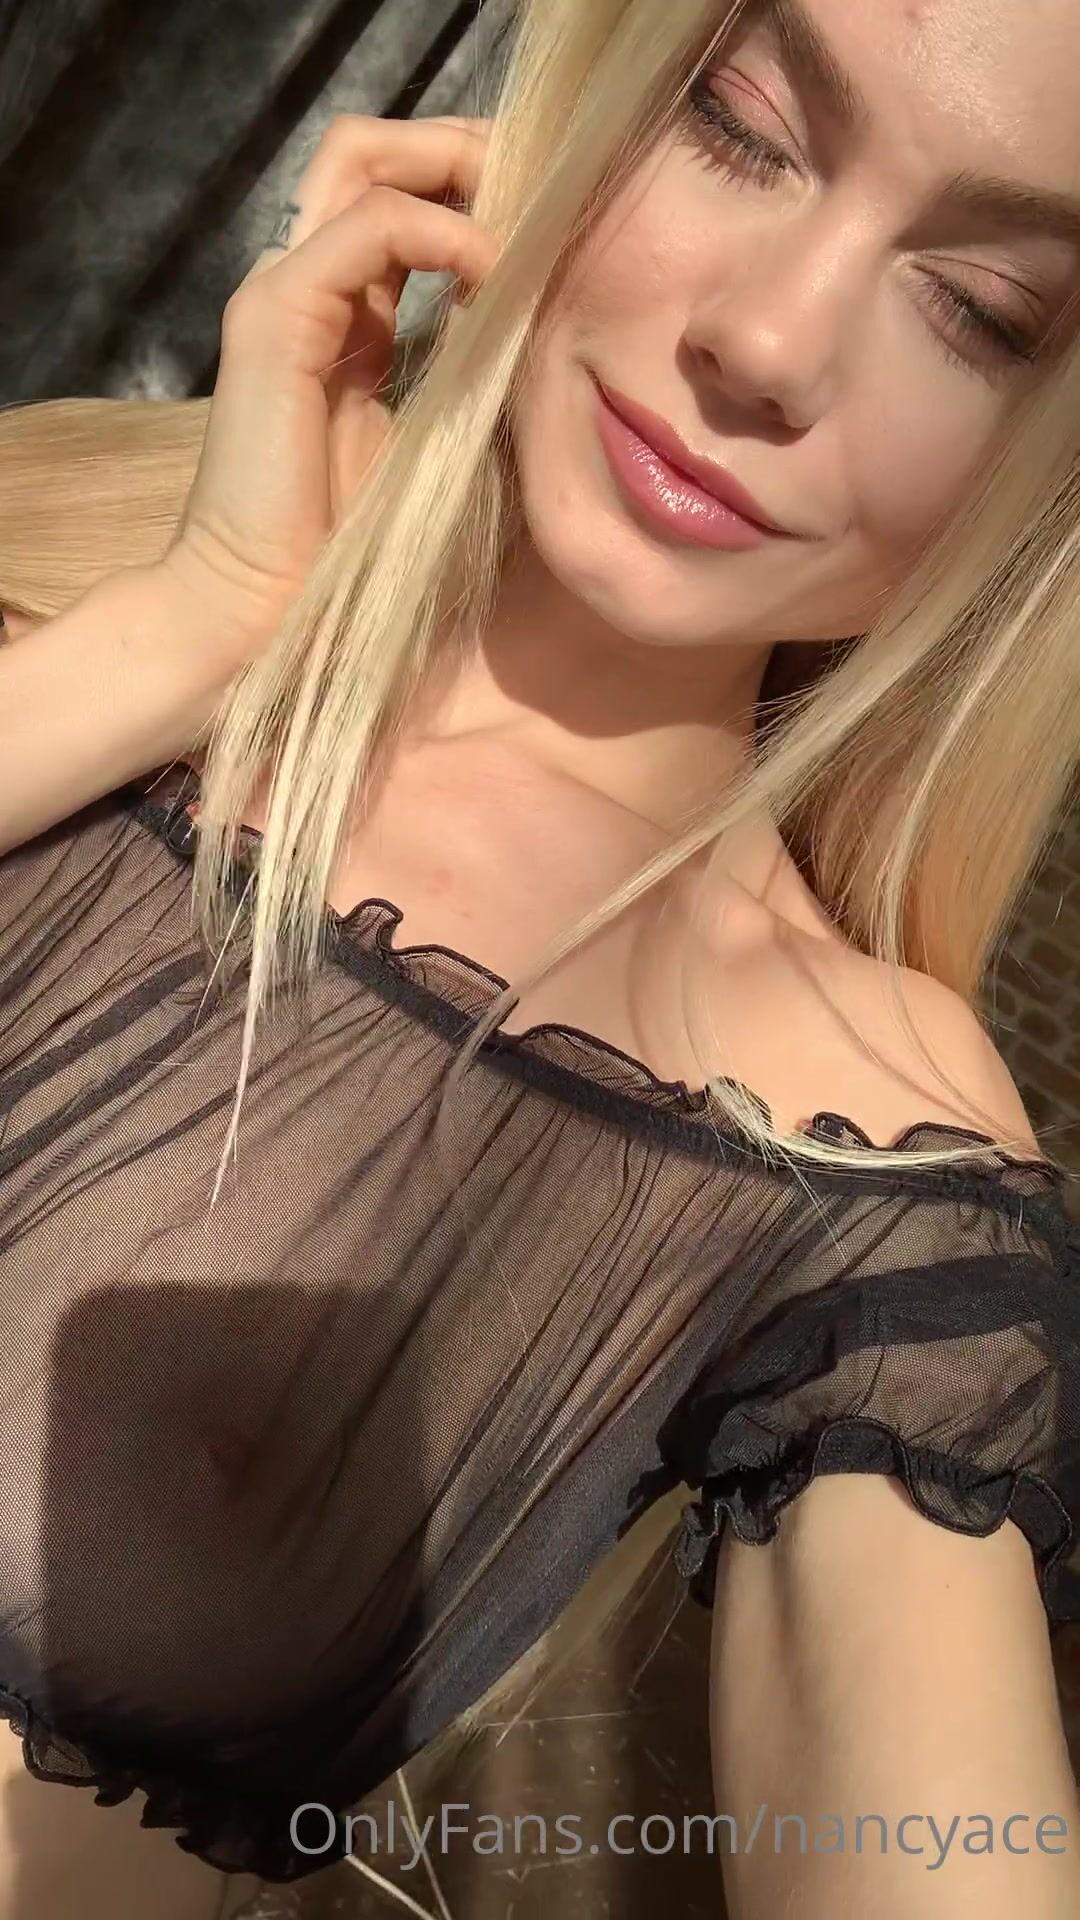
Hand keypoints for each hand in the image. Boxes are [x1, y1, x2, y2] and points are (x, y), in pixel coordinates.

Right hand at [158, 113, 497, 663]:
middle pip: (373, 151)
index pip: (399, 196)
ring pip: (362, 159)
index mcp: (340, 313)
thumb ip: (463, 374)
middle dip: (463, 148)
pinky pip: (369, 227)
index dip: (471, 185)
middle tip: (541, 183)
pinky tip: (492, 272)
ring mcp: (282, 293)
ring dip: (456, 168)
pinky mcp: (277, 317)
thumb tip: (536, 333)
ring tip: (524, 214)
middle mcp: (304, 285)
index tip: (548, 214)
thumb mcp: (431, 439)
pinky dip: (442, 233)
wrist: (265, 608)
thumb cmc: (347, 550)